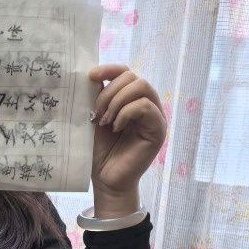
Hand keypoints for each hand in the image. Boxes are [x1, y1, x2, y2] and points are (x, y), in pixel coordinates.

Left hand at [88, 64, 167, 210]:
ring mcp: (155, 116)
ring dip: (117, 101)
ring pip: (142, 87)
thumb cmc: (100, 152)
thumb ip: (98, 97)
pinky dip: (126, 113)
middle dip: (110, 91)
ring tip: (105, 121)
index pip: (126, 72)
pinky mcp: (158, 129)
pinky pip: (145, 106)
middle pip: (134, 77)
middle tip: (97, 113)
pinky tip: (115, 128)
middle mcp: (147, 105)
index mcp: (132, 100)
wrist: (106, 179)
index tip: (90, 76)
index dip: (109, 69)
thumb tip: (93, 75)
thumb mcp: (96, 118)